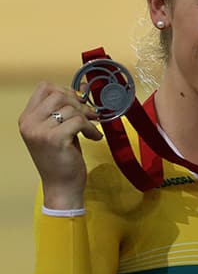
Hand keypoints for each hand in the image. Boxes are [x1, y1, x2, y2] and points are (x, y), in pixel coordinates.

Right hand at [18, 82, 102, 208]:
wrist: (61, 186)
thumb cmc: (61, 158)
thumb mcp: (58, 130)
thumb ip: (66, 110)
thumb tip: (85, 87)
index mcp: (27, 118)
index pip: (44, 87)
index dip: (65, 90)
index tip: (78, 102)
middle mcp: (29, 123)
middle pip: (59, 94)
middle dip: (79, 103)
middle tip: (90, 115)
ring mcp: (40, 131)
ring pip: (71, 108)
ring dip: (87, 118)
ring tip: (91, 129)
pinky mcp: (54, 139)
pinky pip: (79, 121)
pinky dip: (91, 128)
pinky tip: (94, 137)